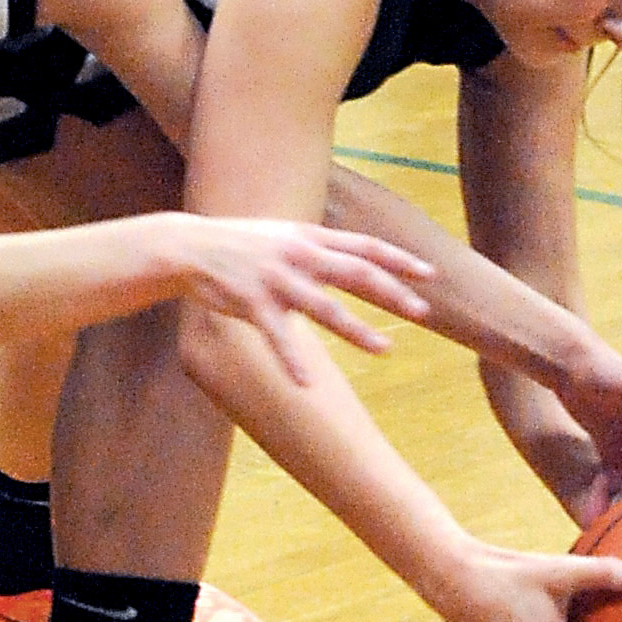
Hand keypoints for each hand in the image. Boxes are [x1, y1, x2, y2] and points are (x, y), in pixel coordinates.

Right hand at [168, 216, 433, 384]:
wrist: (190, 247)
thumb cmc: (240, 245)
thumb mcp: (284, 236)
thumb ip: (317, 246)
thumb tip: (352, 257)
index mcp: (310, 238)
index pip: (365, 247)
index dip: (399, 260)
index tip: (430, 274)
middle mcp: (299, 256)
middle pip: (356, 274)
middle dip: (392, 294)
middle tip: (422, 313)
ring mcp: (276, 280)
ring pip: (325, 308)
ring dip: (358, 330)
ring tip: (385, 349)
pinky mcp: (252, 303)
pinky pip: (278, 337)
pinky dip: (292, 361)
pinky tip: (306, 385)